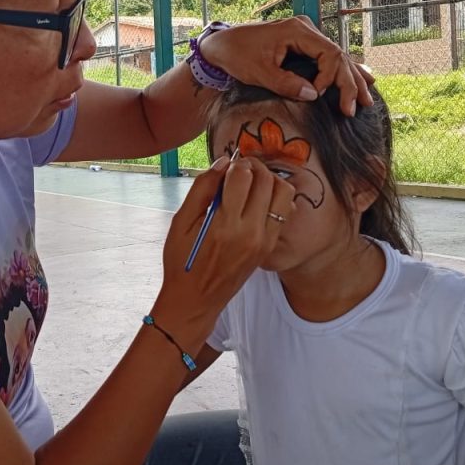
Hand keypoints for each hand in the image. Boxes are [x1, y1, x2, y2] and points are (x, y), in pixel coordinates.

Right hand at [152, 156, 295, 347]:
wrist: (195, 301)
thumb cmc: (182, 262)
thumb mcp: (181, 223)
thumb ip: (201, 189)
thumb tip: (223, 163)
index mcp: (225, 225)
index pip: (243, 176)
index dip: (234, 164)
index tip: (225, 168)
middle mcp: (251, 233)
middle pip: (266, 180)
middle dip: (253, 166)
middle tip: (238, 170)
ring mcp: (264, 241)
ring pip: (283, 192)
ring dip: (268, 180)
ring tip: (250, 183)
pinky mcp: (269, 247)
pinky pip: (284, 211)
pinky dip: (274, 198)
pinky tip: (255, 201)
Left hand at [200, 16, 373, 115]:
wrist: (221, 44)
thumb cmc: (237, 55)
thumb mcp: (258, 72)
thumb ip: (286, 83)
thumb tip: (314, 95)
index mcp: (297, 30)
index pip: (329, 53)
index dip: (332, 77)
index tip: (320, 95)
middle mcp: (306, 29)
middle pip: (338, 56)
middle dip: (350, 82)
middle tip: (358, 107)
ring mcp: (305, 36)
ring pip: (336, 58)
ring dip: (351, 78)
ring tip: (368, 99)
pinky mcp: (302, 44)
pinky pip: (327, 59)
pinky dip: (341, 72)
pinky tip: (362, 79)